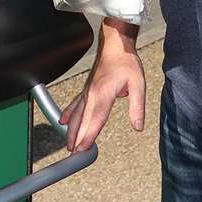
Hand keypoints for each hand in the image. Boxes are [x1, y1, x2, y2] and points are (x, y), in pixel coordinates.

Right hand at [58, 21, 144, 151]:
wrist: (115, 45)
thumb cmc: (126, 63)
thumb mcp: (138, 84)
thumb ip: (137, 107)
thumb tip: (138, 127)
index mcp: (103, 94)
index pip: (95, 119)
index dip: (88, 135)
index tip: (82, 148)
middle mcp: (91, 94)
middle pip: (82, 120)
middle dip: (77, 138)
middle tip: (74, 155)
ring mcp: (86, 92)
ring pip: (75, 114)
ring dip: (71, 130)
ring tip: (69, 145)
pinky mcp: (86, 89)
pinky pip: (74, 104)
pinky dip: (67, 114)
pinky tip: (62, 122)